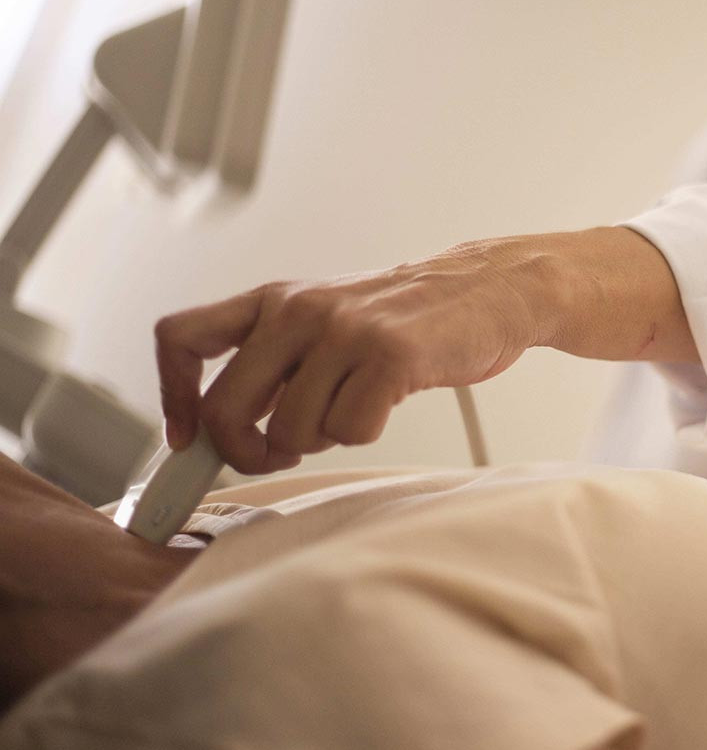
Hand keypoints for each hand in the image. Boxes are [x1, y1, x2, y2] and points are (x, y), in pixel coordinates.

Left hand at [155, 229, 693, 473]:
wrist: (491, 291)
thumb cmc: (409, 319)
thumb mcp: (329, 322)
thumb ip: (278, 364)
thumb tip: (217, 436)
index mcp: (274, 301)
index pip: (180, 338)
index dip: (173, 398)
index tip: (188, 438)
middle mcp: (298, 310)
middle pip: (226, 409)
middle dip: (246, 453)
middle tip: (274, 458)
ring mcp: (344, 331)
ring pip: (292, 431)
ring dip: (321, 439)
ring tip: (353, 410)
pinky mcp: (389, 356)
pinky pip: (351, 431)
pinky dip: (366, 433)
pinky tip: (388, 403)